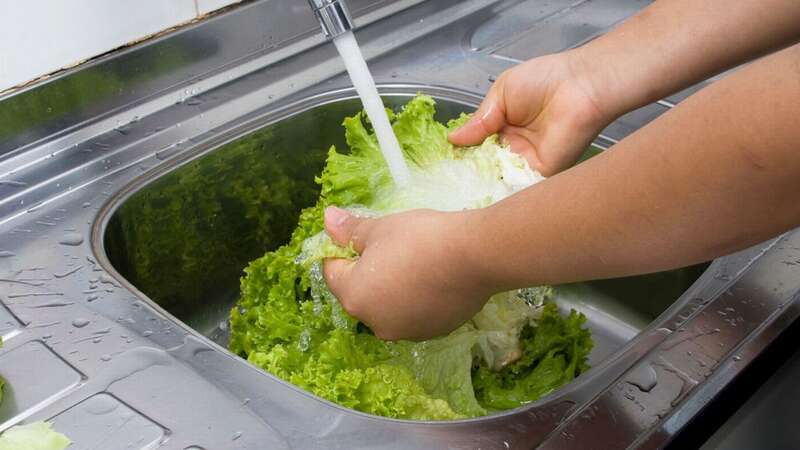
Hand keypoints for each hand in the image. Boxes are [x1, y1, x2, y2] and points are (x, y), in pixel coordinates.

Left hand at [322, 206, 492, 340]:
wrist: (475, 255)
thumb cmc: (419, 238)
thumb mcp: (381, 228)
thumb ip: (350, 230)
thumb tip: (327, 219)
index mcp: (354, 298)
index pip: (333, 272)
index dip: (341, 249)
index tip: (359, 234)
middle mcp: (376, 324)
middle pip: (362, 293)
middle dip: (369, 270)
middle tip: (391, 245)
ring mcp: (408, 332)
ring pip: (390, 305)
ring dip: (394, 286)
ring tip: (416, 260)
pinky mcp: (435, 331)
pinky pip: (416, 312)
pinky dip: (418, 297)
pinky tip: (435, 277)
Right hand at [449, 51, 612, 175]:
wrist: (579, 86)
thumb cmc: (544, 81)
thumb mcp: (500, 95)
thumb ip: (479, 121)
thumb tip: (453, 140)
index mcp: (504, 128)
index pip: (477, 147)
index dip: (460, 155)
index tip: (440, 163)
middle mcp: (514, 149)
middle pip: (484, 167)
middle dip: (466, 173)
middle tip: (443, 181)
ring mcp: (526, 163)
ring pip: (497, 179)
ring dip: (478, 183)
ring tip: (453, 189)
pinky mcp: (540, 175)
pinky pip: (515, 187)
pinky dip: (498, 191)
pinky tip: (476, 193)